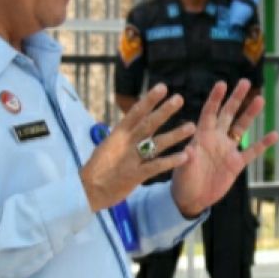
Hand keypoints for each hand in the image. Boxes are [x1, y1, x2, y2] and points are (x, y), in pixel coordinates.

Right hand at [80, 84, 194, 211]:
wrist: (86, 190)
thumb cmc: (98, 168)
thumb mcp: (108, 146)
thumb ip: (122, 135)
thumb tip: (131, 122)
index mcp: (118, 134)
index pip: (135, 112)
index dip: (149, 99)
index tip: (162, 87)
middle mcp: (125, 144)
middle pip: (148, 124)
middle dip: (164, 111)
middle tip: (179, 98)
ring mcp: (131, 159)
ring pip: (156, 144)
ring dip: (175, 135)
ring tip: (191, 127)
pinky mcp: (135, 175)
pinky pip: (156, 166)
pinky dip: (171, 161)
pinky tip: (185, 156)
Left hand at [170, 80, 278, 217]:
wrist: (191, 199)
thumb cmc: (182, 182)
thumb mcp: (182, 170)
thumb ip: (187, 159)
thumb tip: (189, 150)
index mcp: (201, 136)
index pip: (209, 113)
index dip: (215, 99)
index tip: (222, 83)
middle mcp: (216, 138)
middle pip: (228, 114)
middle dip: (236, 98)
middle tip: (244, 82)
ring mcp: (227, 149)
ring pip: (241, 127)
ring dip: (250, 114)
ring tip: (260, 99)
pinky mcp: (236, 163)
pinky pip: (252, 151)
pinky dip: (263, 144)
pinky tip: (274, 134)